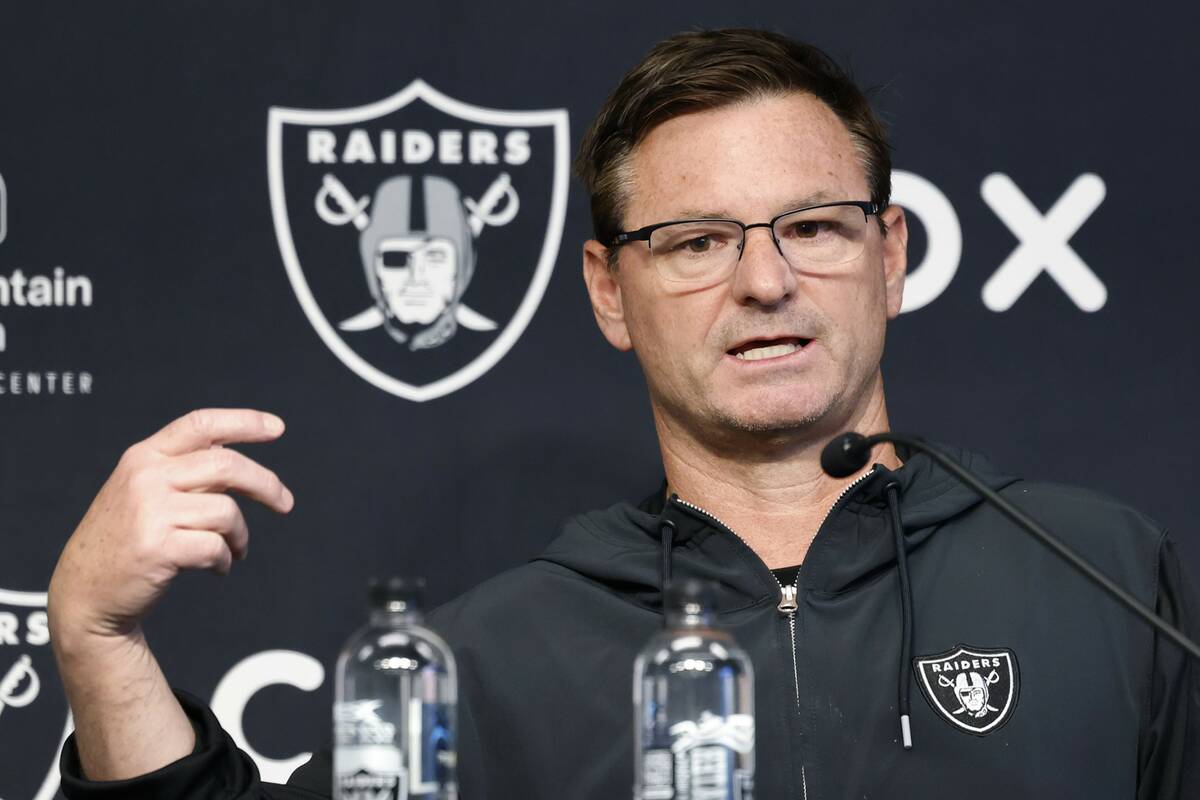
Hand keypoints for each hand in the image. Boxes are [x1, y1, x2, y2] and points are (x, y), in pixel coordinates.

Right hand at [49, 408, 294, 646]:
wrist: (84, 593)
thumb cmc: (125, 540)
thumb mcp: (142, 491)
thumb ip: (182, 471)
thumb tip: (235, 456)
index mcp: (143, 457)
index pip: (201, 424)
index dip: (244, 422)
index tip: (277, 428)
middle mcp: (145, 477)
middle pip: (227, 465)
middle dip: (266, 484)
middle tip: (285, 503)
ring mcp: (150, 512)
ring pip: (226, 512)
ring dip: (240, 536)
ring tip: (235, 550)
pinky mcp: (158, 548)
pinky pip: (216, 547)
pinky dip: (225, 560)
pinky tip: (218, 568)